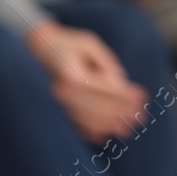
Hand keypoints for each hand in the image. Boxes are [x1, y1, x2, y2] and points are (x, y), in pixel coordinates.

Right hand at [24, 21, 148, 144]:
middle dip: (122, 112)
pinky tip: (108, 133)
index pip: (105, 89)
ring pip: (88, 121)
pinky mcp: (53, 112)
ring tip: (130, 127)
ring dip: (111, 125)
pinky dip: (93, 132)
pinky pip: (75, 127)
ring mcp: (56, 106)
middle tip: (142, 115)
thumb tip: (121, 81)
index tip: (143, 97)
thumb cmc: (65, 44)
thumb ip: (106, 61)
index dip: (126, 95)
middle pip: (99, 108)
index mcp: (71, 74)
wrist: (33, 51)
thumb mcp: (88, 42)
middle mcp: (62, 94)